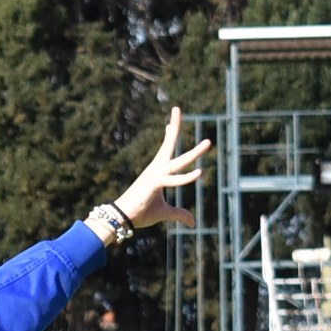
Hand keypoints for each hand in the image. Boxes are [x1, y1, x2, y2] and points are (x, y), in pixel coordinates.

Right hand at [113, 108, 211, 232]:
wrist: (121, 219)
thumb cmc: (139, 213)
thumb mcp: (164, 212)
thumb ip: (180, 214)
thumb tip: (193, 221)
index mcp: (157, 172)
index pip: (165, 150)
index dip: (169, 135)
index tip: (169, 124)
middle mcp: (156, 169)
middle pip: (168, 144)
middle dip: (174, 126)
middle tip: (177, 108)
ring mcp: (155, 175)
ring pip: (178, 161)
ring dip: (195, 153)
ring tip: (209, 142)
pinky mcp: (154, 185)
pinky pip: (173, 180)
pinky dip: (185, 178)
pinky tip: (199, 172)